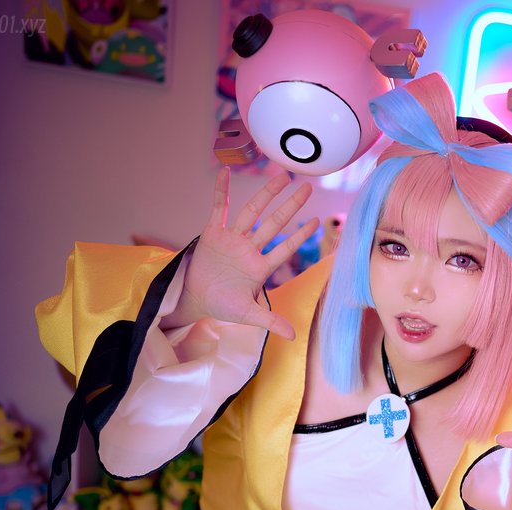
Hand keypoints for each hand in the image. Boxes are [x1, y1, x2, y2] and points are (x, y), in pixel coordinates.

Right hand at [164, 167, 318, 339]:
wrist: (195, 300)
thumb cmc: (223, 306)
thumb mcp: (248, 314)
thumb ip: (270, 321)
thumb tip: (293, 336)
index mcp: (260, 266)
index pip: (285, 248)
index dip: (300, 235)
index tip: (316, 221)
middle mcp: (250, 248)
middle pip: (274, 223)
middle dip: (291, 206)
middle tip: (308, 188)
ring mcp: (232, 239)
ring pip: (252, 211)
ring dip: (266, 194)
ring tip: (282, 176)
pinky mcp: (212, 233)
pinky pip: (219, 208)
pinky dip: (222, 191)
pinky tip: (225, 172)